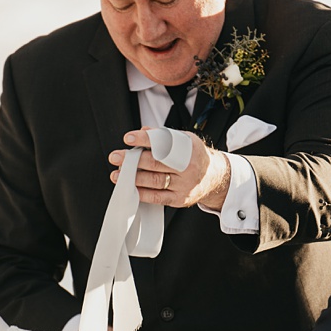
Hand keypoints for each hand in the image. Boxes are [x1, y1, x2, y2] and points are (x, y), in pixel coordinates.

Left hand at [109, 128, 230, 208]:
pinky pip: (158, 197)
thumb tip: (143, 131)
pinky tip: (131, 189)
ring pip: (155, 181)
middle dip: (133, 160)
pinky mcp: (180, 199)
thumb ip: (164, 135)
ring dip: (133, 178)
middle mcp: (188, 167)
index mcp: (189, 149)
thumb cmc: (194, 156)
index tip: (128, 138)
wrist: (214, 178)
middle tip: (115, 157)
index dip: (145, 140)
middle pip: (156, 163)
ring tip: (117, 174)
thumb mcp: (184, 140)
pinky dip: (142, 193)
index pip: (164, 142)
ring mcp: (185, 185)